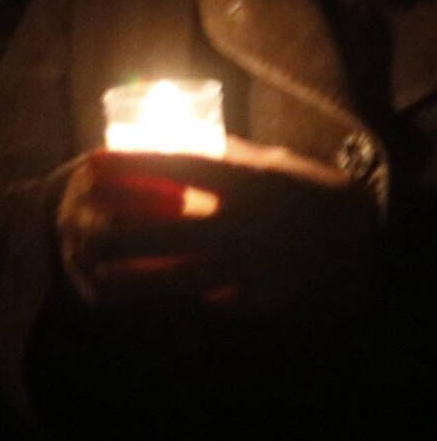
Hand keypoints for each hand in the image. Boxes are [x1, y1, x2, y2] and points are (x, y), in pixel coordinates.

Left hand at [55, 147, 373, 311]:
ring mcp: (253, 264)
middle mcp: (244, 222)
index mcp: (245, 181)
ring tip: (98, 279)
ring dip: (134, 279)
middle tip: (78, 232)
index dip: (129, 165)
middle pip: (164, 228)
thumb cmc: (303, 187)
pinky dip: (176, 302)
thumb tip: (162, 138)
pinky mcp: (262, 297)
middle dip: (115, 233)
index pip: (176, 167)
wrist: (361, 232)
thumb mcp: (263, 160)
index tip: (90, 163)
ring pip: (180, 276)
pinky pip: (209, 302)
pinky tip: (147, 302)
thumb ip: (216, 154)